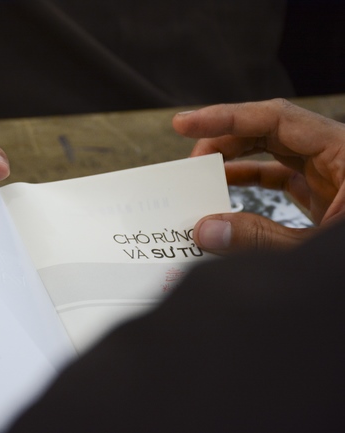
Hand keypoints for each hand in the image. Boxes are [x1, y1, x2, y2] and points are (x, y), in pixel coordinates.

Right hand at [172, 98, 344, 253]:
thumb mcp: (316, 249)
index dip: (225, 118)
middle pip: (270, 130)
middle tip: (189, 159)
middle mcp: (337, 155)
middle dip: (224, 140)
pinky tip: (225, 192)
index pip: (274, 119)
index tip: (185, 124)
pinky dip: (250, 180)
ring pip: (273, 151)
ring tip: (201, 175)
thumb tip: (206, 230)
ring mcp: (331, 173)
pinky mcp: (325, 192)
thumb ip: (259, 239)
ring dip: (234, 159)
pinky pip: (279, 175)